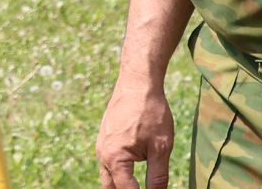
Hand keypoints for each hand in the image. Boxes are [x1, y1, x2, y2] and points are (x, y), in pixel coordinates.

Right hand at [96, 73, 175, 188]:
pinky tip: (131, 175)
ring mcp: (101, 145)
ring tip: (135, 185)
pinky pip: (107, 164)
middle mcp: (102, 154)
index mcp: (115, 158)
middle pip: (110, 188)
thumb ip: (158, 177)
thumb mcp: (160, 147)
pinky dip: (118, 173)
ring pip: (107, 177)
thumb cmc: (150, 112)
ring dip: (120, 185)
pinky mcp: (104, 138)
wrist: (138, 82)